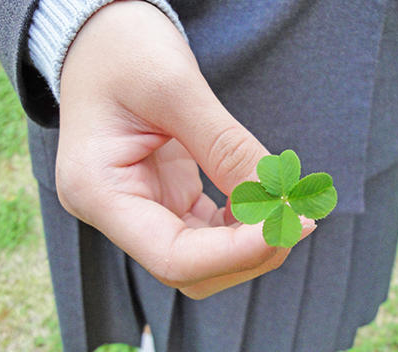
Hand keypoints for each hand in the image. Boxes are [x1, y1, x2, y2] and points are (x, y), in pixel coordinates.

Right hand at [56, 1, 314, 298]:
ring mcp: (140, 209)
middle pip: (190, 269)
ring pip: (203, 259)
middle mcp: (115, 212)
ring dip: (250, 243)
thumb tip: (278, 197)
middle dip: (248, 252)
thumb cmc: (122, 48)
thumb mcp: (175, 88)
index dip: (236, 252)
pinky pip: (209, 232)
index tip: (288, 223)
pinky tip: (265, 199)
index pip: (172, 256)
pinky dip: (243, 226)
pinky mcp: (164, 200)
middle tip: (299, 216)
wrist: (103, 36)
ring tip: (287, 204)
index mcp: (98, 191)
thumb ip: (228, 149)